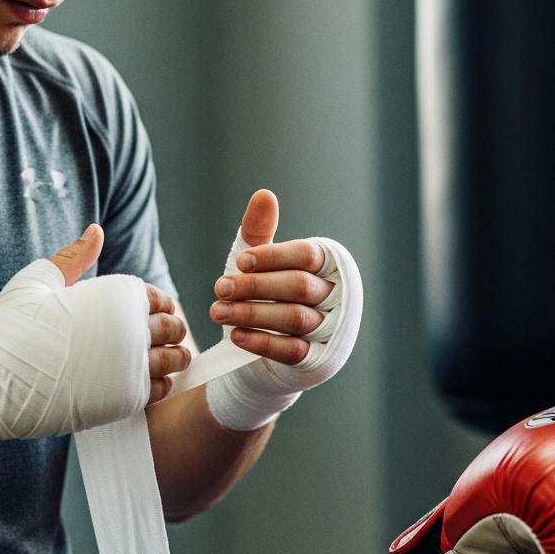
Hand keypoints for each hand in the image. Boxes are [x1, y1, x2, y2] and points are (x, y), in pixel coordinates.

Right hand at [51, 224, 189, 404]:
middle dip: (171, 332)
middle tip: (164, 340)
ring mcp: (131, 363)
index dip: (157, 307)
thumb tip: (96, 230)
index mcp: (117, 293)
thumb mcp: (39, 280)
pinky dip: (162, 386)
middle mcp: (131, 326)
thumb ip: (75, 257)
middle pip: (171, 328)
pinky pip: (160, 390)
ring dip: (175, 359)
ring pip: (174, 359)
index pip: (158, 298)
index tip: (149, 316)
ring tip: (167, 361)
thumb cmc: (9, 326)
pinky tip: (151, 383)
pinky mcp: (126, 397)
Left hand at [208, 190, 333, 365]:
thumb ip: (260, 232)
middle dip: (255, 286)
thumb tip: (264, 194)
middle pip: (298, 285)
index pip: (307, 255)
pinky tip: (236, 335)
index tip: (240, 262)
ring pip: (294, 317)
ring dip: (253, 312)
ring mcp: (329, 329)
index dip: (272, 256)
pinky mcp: (317, 359)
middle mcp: (336, 296)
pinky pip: (292, 349)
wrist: (270, 352)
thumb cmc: (269, 297)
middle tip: (219, 287)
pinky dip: (262, 341)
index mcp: (328, 265)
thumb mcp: (260, 264)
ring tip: (218, 311)